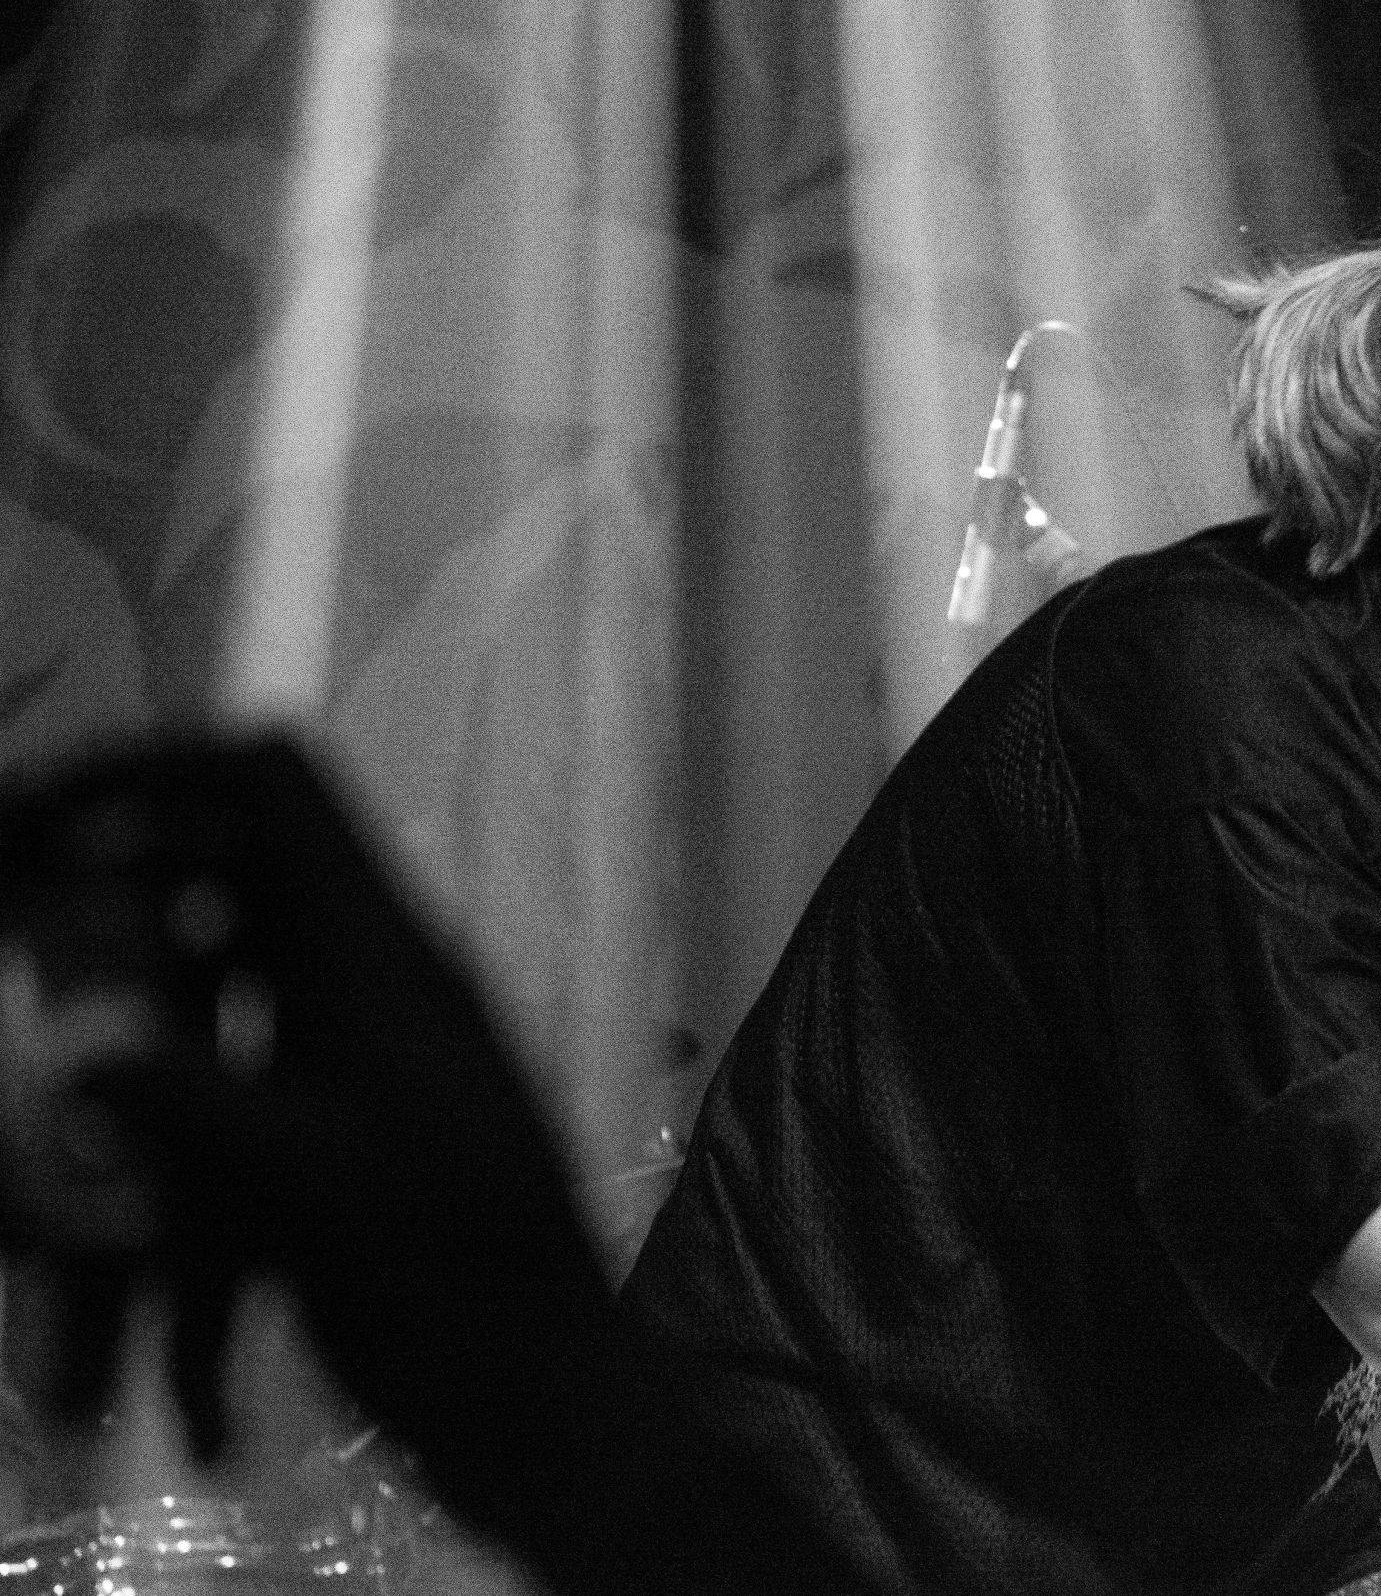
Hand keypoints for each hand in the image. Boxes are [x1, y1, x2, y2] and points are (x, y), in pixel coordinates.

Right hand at [0, 739, 608, 1493]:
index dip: (159, 769)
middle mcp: (378, 983)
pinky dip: (181, 1075)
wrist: (544, 1397)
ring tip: (65, 1041)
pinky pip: (248, 1067)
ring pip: (236, 971)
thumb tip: (82, 1055)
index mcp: (384, 959)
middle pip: (240, 870)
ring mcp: (370, 1054)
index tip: (41, 811)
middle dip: (123, 882)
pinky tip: (123, 1124)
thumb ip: (189, 1105)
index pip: (278, 787)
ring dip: (146, 989)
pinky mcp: (353, 1131)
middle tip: (20, 917)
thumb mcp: (308, 1189)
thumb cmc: (449, 1281)